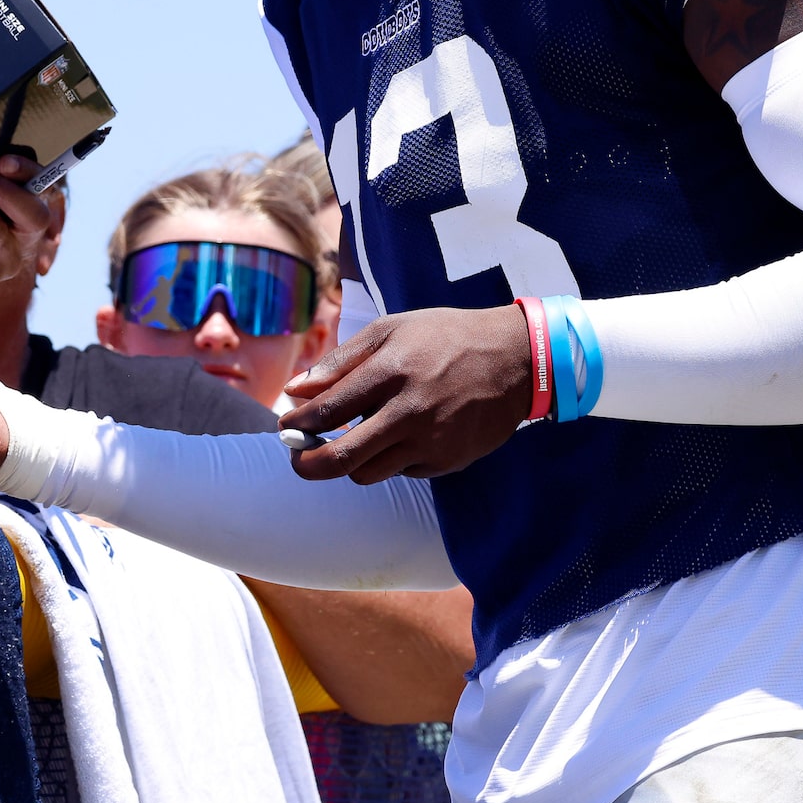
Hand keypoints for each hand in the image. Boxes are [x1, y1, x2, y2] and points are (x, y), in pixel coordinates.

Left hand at [280, 304, 532, 483]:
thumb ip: (340, 361)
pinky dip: (389, 458)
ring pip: (366, 474)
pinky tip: (401, 434)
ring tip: (349, 442)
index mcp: (391, 371)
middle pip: (340, 459)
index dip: (297, 424)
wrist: (517, 360)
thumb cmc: (446, 337)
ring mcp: (431, 442)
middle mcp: (410, 411)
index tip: (286, 426)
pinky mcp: (447, 462)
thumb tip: (295, 390)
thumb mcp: (392, 329)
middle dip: (306, 464)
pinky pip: (401, 471)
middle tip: (297, 458)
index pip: (327, 412)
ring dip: (349, 462)